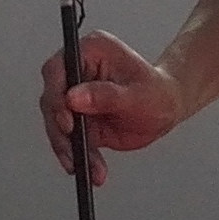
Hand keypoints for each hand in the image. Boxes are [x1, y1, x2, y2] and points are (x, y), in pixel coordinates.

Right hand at [40, 30, 185, 181]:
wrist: (166, 109)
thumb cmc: (157, 92)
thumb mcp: (136, 95)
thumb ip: (105, 96)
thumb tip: (74, 98)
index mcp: (91, 51)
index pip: (58, 69)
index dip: (56, 96)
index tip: (67, 120)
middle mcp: (78, 71)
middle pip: (52, 100)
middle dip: (61, 130)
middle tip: (74, 151)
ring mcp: (76, 96)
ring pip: (57, 124)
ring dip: (70, 148)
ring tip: (91, 166)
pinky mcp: (78, 117)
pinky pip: (69, 139)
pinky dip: (78, 156)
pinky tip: (92, 168)